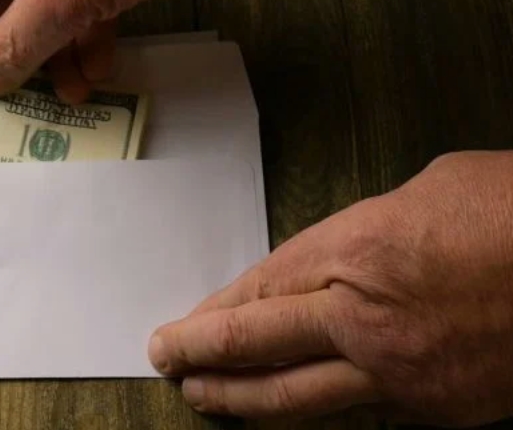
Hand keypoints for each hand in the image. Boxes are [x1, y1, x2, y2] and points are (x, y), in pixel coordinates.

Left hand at [149, 151, 512, 426]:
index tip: (182, 325)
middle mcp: (361, 317)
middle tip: (163, 360)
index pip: (257, 290)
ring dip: (241, 400)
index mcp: (352, 251)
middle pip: (255, 345)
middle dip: (199, 355)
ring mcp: (398, 371)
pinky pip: (358, 412)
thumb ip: (368, 232)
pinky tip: (292, 410)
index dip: (213, 313)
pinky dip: (315, 411)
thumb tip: (345, 256)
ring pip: (295, 397)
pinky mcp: (436, 407)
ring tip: (205, 400)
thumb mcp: (426, 191)